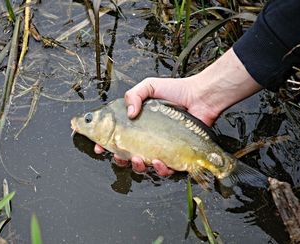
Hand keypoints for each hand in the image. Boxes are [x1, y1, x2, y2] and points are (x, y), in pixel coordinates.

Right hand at [95, 48, 262, 175]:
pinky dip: (160, 169)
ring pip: (143, 166)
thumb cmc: (176, 91)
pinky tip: (160, 161)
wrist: (200, 97)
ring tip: (138, 159)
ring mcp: (160, 148)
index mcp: (137, 125)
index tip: (99, 147)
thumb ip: (133, 95)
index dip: (105, 144)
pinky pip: (165, 169)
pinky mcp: (176, 156)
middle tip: (119, 155)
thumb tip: (129, 114)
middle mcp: (147, 138)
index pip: (116, 137)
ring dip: (137, 167)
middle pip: (126, 156)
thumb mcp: (149, 86)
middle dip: (119, 160)